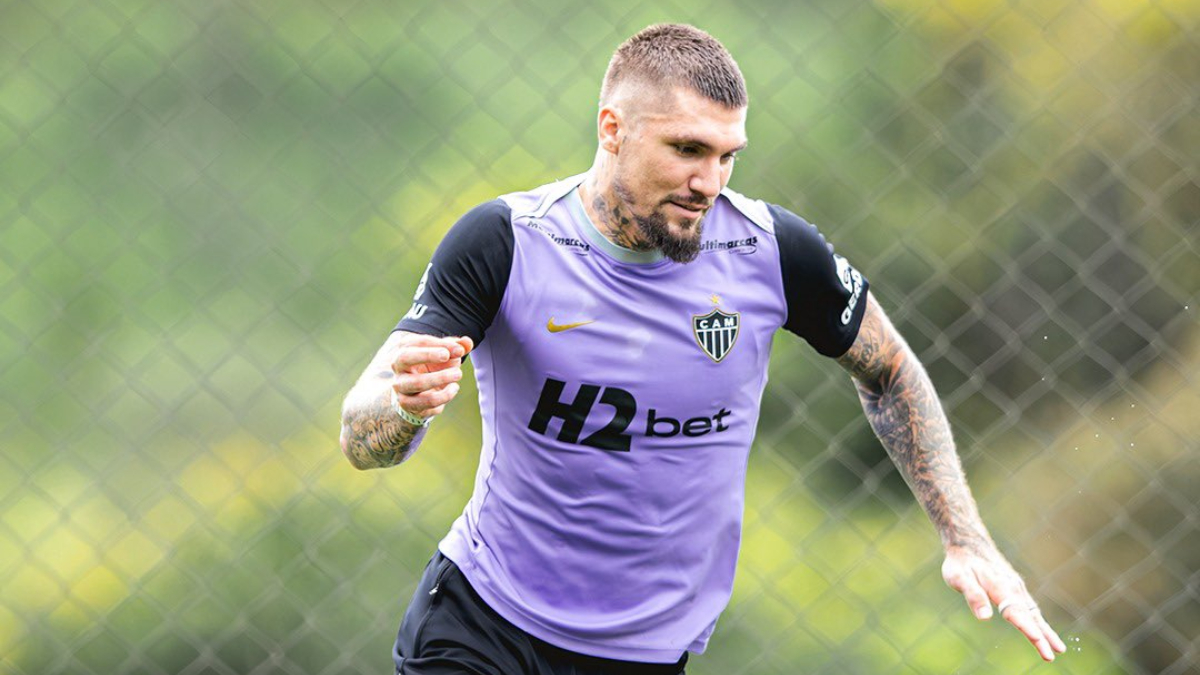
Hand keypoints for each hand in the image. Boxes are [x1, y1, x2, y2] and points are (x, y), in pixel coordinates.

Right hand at [390, 333, 473, 421]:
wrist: (418, 393)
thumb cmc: (432, 367)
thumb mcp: (444, 354)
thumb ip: (456, 347)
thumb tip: (467, 342)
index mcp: (405, 349)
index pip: (418, 342)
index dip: (440, 345)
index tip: (460, 350)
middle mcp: (398, 367)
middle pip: (406, 358)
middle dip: (429, 355)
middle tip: (451, 357)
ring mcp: (401, 386)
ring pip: (418, 382)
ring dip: (441, 378)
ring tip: (458, 374)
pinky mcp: (407, 404)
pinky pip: (427, 402)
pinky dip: (445, 395)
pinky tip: (453, 388)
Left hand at [942, 545, 1066, 661]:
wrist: (968, 541)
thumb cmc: (961, 561)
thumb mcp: (959, 578)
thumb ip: (973, 596)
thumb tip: (984, 617)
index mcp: (1000, 587)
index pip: (1016, 613)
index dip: (1028, 629)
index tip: (1040, 642)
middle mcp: (1013, 588)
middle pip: (1030, 616)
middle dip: (1043, 636)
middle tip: (1055, 654)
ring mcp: (1016, 587)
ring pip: (1033, 613)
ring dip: (1046, 631)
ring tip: (1059, 648)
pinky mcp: (1015, 587)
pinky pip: (1030, 607)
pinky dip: (1039, 621)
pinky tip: (1044, 631)